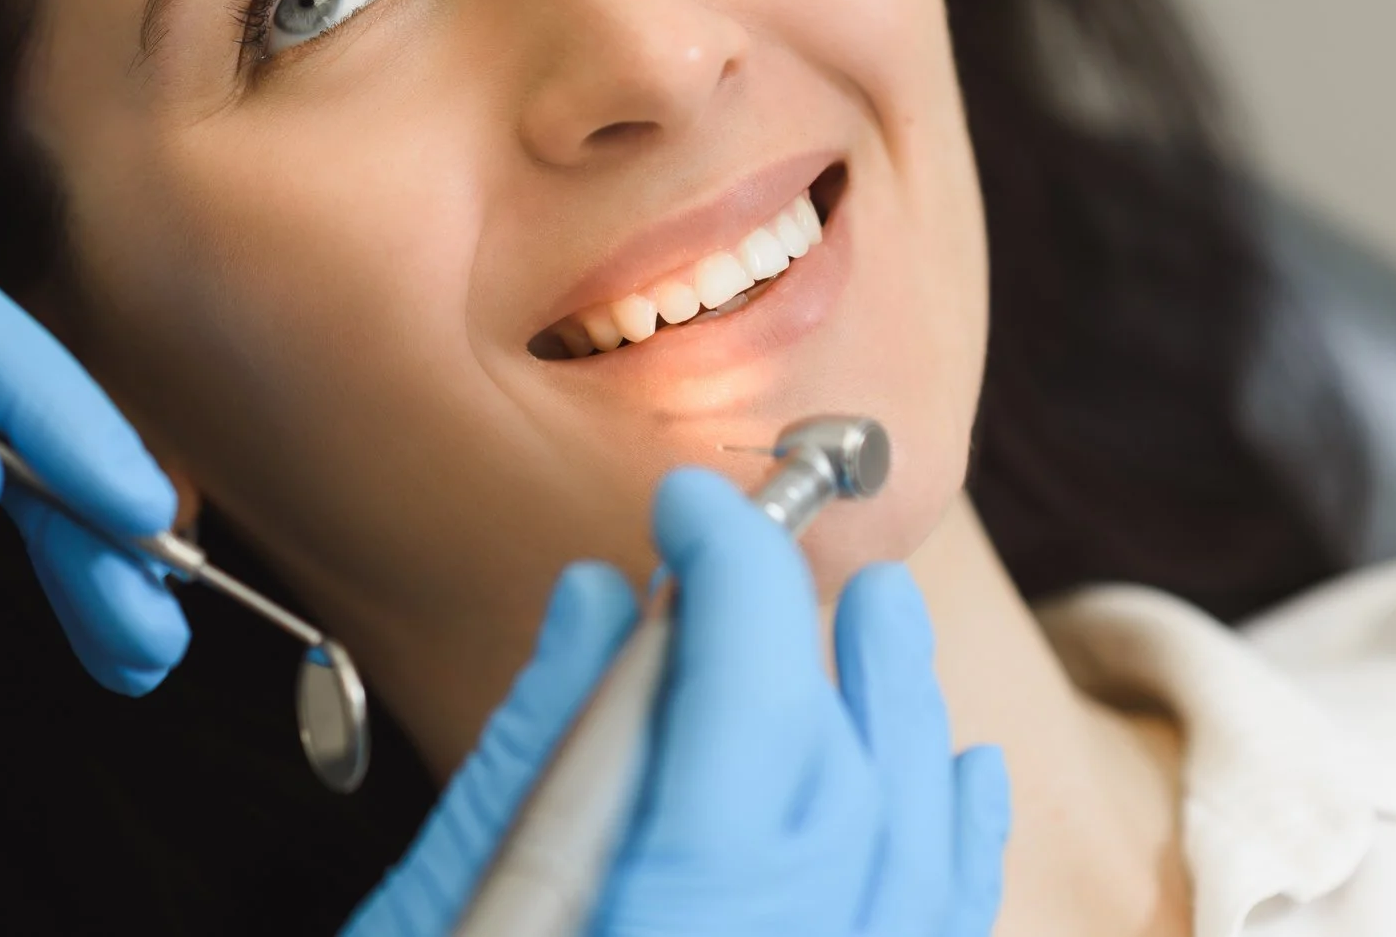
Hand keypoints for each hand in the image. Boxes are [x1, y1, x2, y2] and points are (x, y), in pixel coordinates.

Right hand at [344, 469, 1008, 936]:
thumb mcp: (440, 924)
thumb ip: (535, 766)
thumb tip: (607, 606)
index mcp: (683, 924)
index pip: (750, 706)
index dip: (731, 578)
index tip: (687, 501)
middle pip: (851, 776)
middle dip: (816, 638)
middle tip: (768, 536)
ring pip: (917, 859)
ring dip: (900, 725)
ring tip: (877, 622)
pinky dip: (951, 850)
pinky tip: (955, 780)